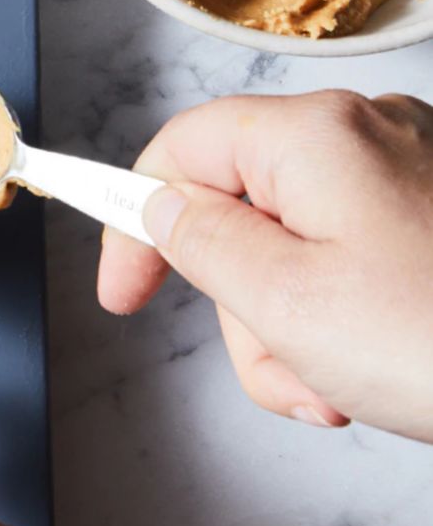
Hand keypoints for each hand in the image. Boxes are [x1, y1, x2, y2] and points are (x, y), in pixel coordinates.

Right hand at [98, 90, 432, 441]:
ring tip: (331, 387)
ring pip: (288, 249)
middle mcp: (363, 138)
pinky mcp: (427, 220)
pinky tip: (361, 376)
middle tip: (277, 365)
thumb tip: (162, 209)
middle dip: (239, 306)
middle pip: (237, 210)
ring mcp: (404, 177)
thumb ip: (199, 242)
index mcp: (317, 137)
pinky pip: (342, 261)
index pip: (182, 149)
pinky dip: (333, 322)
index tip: (123, 289)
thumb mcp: (284, 301)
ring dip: (286, 333)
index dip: (134, 217)